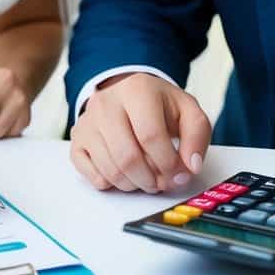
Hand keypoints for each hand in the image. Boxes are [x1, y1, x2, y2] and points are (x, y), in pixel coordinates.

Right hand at [70, 72, 211, 193]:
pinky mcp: (77, 140)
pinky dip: (112, 183)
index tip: (179, 174)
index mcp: (137, 89)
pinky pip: (91, 175)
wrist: (131, 96)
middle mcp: (106, 102)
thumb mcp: (188, 112)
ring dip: (134, 184)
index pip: (151, 136)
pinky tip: (125, 173)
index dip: (168, 164)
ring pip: (110, 170)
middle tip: (162, 182)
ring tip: (147, 177)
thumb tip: (190, 167)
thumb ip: (197, 137)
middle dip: (150, 180)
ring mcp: (88, 121)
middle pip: (128, 157)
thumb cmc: (160, 107)